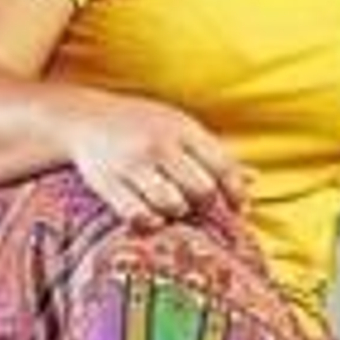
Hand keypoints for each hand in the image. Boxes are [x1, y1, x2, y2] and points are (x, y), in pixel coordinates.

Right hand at [59, 89, 247, 229]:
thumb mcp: (182, 128)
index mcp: (183, 129)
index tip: (241, 209)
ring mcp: (131, 163)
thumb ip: (215, 154)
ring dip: (180, 213)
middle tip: (205, 211)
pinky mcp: (106, 182)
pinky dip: (151, 222)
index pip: (222, 165)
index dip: (237, 192)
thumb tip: (254, 178)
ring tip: (178, 210)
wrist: (84, 118)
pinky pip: (136, 214)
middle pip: (201, 189)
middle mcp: (159, 145)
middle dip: (209, 206)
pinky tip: (155, 218)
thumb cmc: (143, 125)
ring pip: (172, 203)